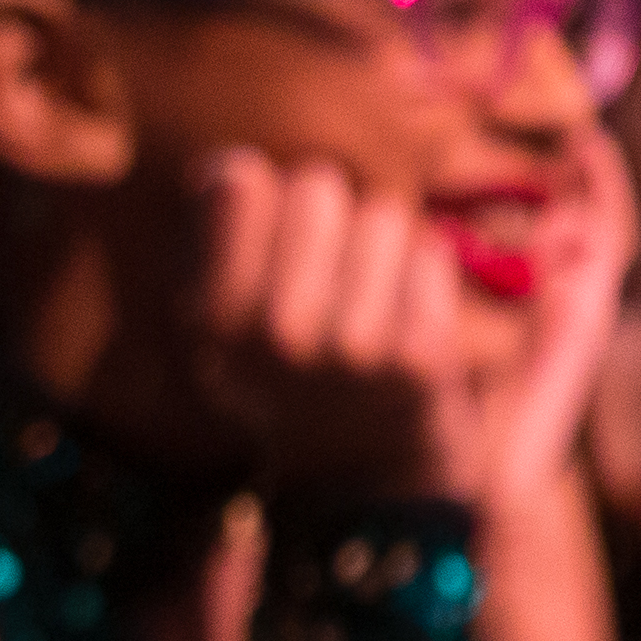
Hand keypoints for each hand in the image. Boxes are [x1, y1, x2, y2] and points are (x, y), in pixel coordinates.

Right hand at [169, 147, 472, 497]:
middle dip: (328, 214)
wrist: (358, 474)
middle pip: (316, 183)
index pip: (239, 180)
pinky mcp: (419, 356)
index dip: (261, 194)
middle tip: (326, 269)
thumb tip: (230, 166)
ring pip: (381, 213)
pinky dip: (420, 276)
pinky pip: (428, 255)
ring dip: (380, 243)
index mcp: (212, 317)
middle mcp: (274, 332)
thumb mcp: (219, 324)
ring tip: (366, 298)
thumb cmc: (286, 376)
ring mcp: (351, 345)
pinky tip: (401, 319)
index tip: (268, 235)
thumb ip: (213, 241)